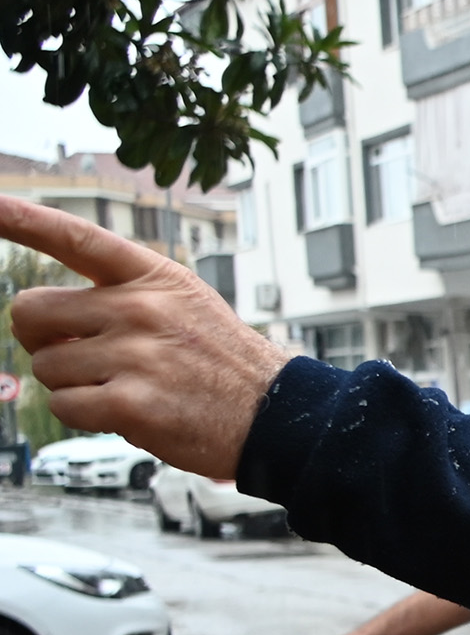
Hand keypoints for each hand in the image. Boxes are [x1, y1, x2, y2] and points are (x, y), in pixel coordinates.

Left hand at [2, 195, 290, 478]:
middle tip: (81, 354)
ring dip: (71, 383)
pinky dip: (84, 413)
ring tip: (122, 386)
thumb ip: (119, 297)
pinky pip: (63, 405)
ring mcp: (135, 355)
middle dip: (44, 338)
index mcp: (153, 278)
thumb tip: (41, 316)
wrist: (278, 417)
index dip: (22, 218)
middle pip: (30, 311)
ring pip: (45, 366)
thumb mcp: (185, 305)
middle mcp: (140, 308)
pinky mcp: (131, 403)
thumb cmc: (223, 365)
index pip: (76, 238)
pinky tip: (126, 412)